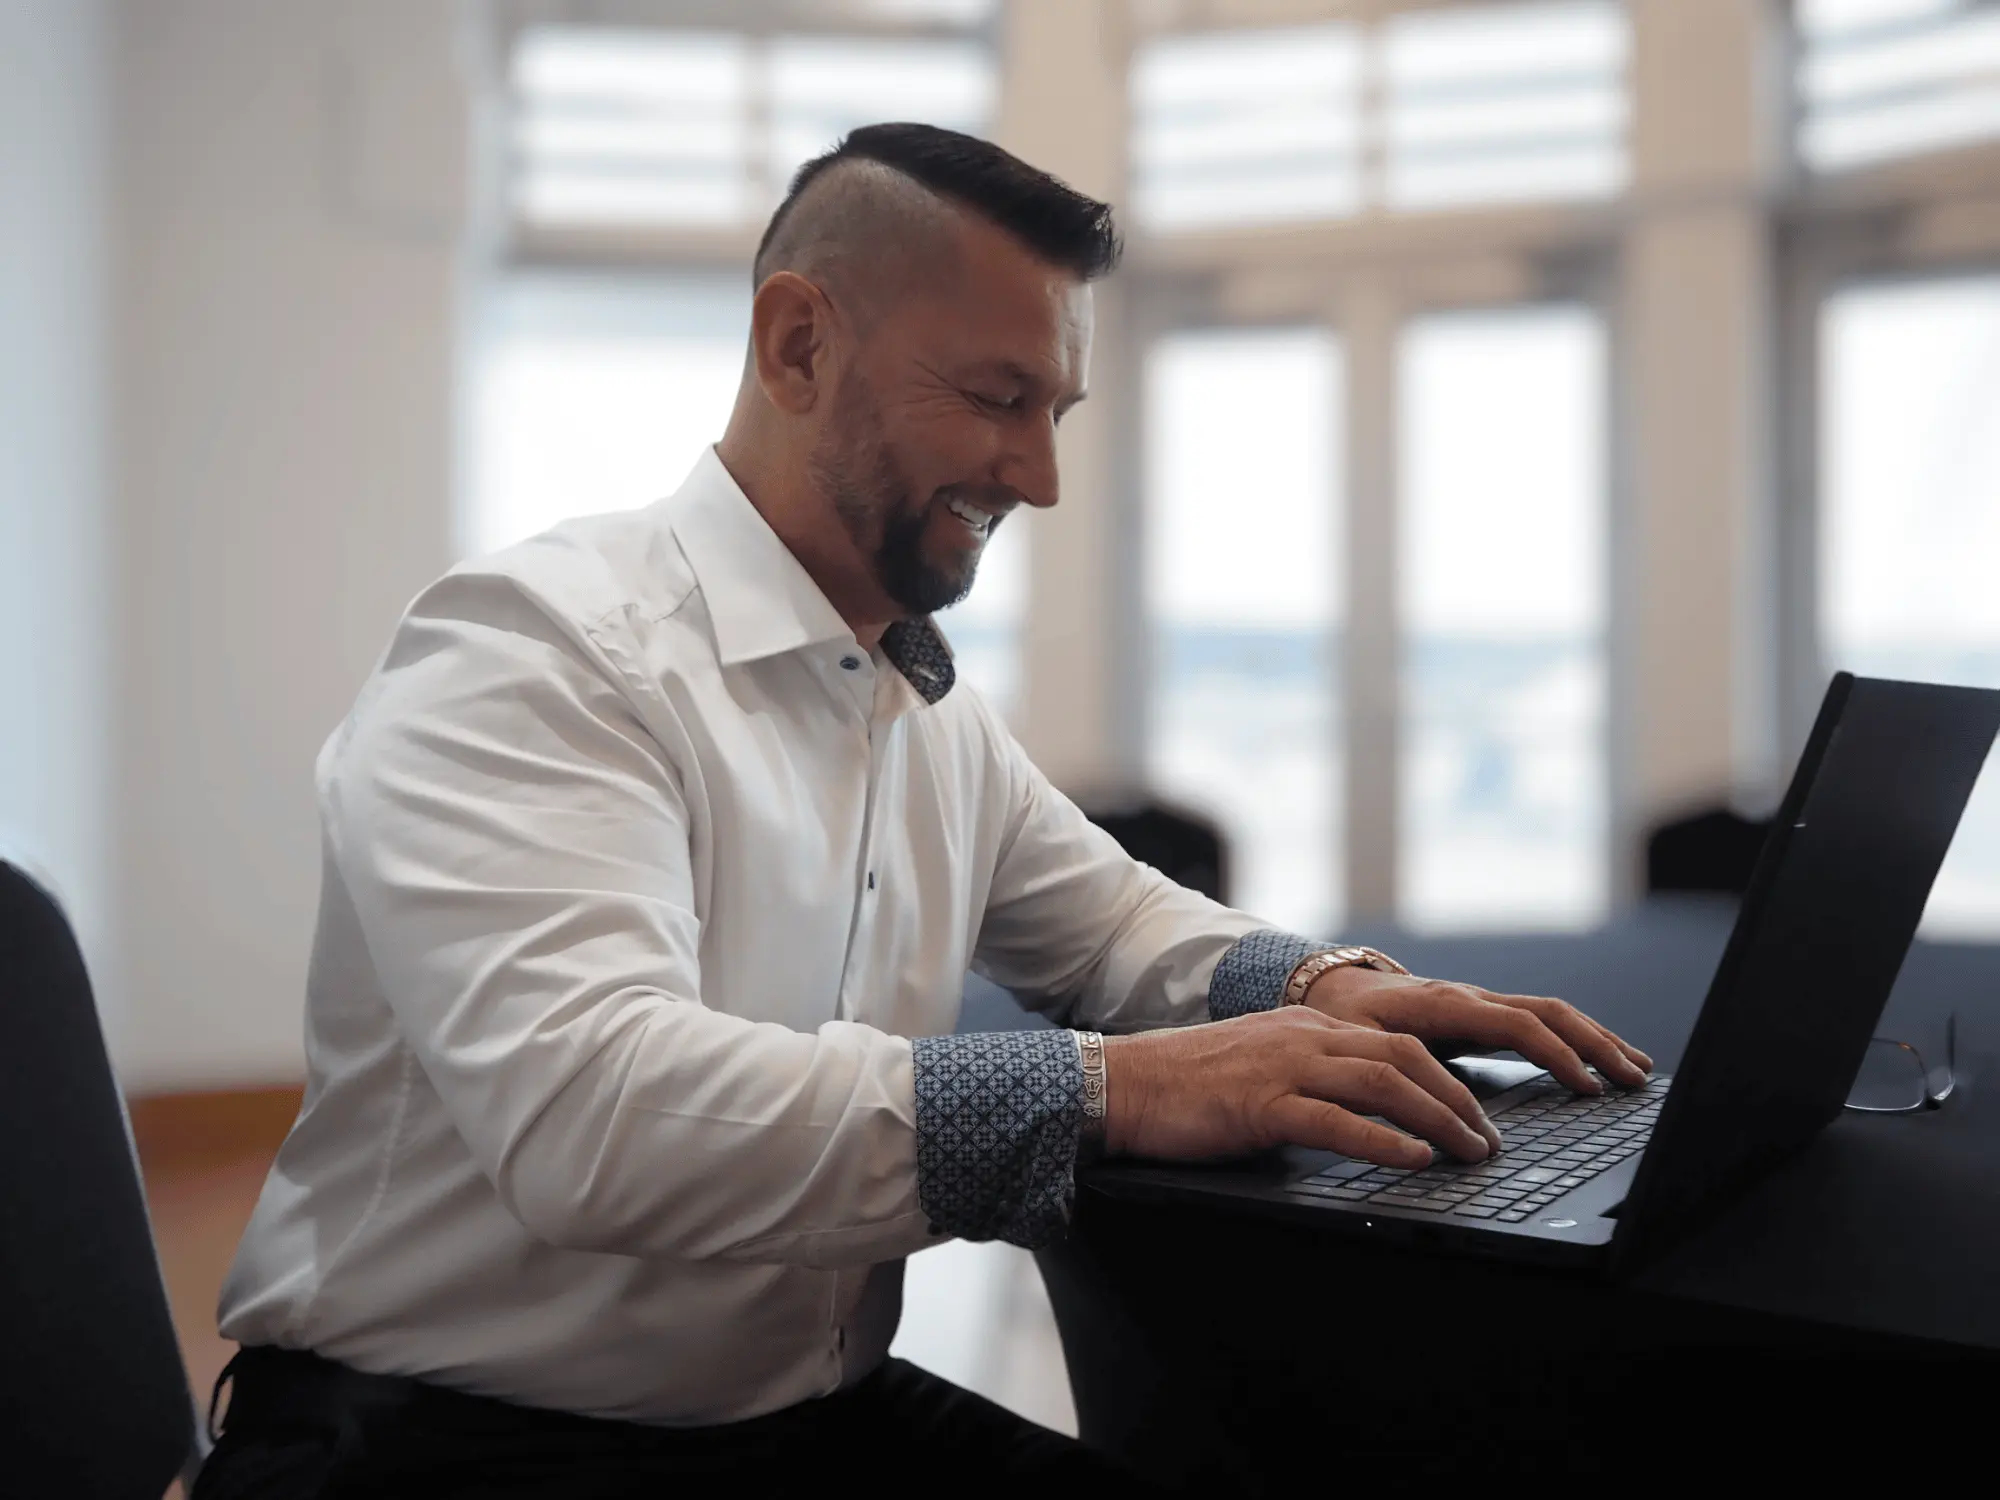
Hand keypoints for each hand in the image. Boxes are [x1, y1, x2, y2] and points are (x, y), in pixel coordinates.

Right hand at [1100, 1008, 1502, 1168]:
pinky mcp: (1262, 1105)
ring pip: (1383, 1084)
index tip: (1473, 1114)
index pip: (1395, 1042)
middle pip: (1404, 1057)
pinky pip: (1337, 1122)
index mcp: (1305, 1026)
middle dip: (1457, 1098)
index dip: (1445, 1077)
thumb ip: (1308, 1079)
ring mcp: (1284, 1067)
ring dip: (1438, 1120)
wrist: (1124, 1084)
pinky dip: (1384, 1142)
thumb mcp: (1259, 1066)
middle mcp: (1303, 1037)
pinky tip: (1413, 1161)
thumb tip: (1356, 1116)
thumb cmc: (1185, 1086)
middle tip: (1487, 1140)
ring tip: (1469, 1153)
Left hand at [1302, 965, 1652, 1095]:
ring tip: (1636, 1069)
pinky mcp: (1480, 1015)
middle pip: (1550, 1012)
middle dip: (1597, 1043)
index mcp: (1445, 1003)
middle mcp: (1470, 998)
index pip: (1518, 1024)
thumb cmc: (1339, 1017)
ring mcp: (1478, 1003)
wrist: (1327, 986)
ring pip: (1550, 1013)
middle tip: (1636, 1078)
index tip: (1588, 1087)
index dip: (1557, 1054)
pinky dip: (1573, 1039)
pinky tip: (1596, 1061)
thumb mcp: (1360, 1044)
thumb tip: (1442, 1106)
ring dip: (1595, 1039)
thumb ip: (1399, 1069)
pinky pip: (1536, 1023)